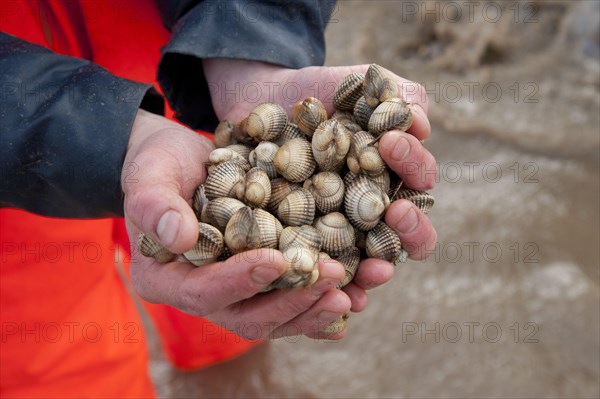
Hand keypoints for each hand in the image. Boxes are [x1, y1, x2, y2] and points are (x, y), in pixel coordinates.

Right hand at [122, 110, 348, 339]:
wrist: (182, 163)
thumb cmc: (159, 165)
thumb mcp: (150, 174)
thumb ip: (155, 204)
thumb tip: (179, 236)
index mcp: (166, 279)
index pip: (203, 292)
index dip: (240, 281)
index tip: (278, 260)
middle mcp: (201, 294)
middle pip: (247, 317)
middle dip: (291, 301)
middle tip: (333, 281)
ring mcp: (233, 293)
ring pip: (275, 317)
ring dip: (314, 308)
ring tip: (353, 293)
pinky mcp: (259, 281)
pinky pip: (289, 302)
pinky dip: (319, 305)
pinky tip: (353, 299)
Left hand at [203, 58, 437, 305]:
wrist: (262, 100)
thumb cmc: (317, 92)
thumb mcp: (360, 82)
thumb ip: (399, 96)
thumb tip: (425, 126)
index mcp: (393, 174)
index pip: (420, 182)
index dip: (416, 168)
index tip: (393, 143)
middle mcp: (372, 209)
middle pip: (406, 234)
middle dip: (410, 229)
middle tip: (397, 212)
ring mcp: (340, 232)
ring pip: (371, 263)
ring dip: (379, 269)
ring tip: (377, 269)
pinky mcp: (305, 246)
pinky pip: (324, 274)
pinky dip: (334, 289)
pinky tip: (338, 298)